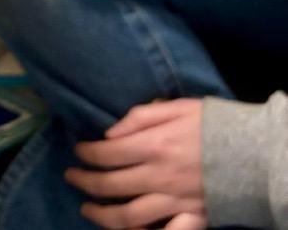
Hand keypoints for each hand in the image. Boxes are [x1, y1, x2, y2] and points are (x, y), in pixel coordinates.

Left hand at [65, 99, 206, 228]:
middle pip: (110, 185)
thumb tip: (109, 133)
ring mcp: (176, 202)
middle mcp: (160, 177)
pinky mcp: (193, 219)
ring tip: (88, 209)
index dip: (85, 154)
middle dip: (84, 182)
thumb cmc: (212, 124)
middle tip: (72, 177)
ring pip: (129, 217)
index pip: (106, 154)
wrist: (254, 152)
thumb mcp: (175, 107)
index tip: (77, 151)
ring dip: (103, 215)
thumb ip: (139, 117)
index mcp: (153, 146)